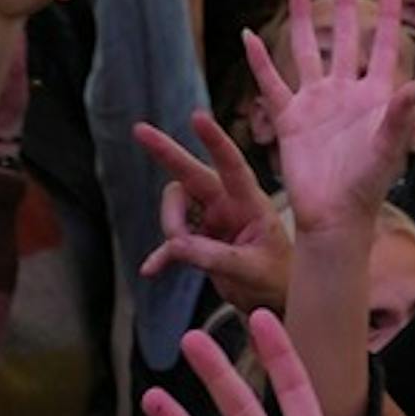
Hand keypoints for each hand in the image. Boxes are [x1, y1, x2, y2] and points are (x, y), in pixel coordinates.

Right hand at [133, 105, 293, 323]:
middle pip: (191, 173)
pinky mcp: (197, 242)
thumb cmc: (275, 278)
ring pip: (176, 207)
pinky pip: (171, 242)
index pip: (232, 165)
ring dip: (171, 227)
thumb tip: (176, 245)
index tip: (197, 116)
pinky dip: (161, 255)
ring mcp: (210, 221)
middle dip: (166, 152)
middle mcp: (227, 204)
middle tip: (139, 130)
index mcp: (249, 203)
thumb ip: (215, 257)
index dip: (215, 140)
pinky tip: (151, 270)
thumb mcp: (251, 269)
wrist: (275, 299)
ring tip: (181, 254)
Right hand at [246, 0, 413, 235]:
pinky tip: (248, 35)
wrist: (334, 218)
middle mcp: (345, 91)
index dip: (388, 11)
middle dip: (344, 0)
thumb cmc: (367, 187)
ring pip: (305, 48)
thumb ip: (398, 116)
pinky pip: (271, 83)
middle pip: (344, 34)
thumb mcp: (387, 151)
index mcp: (374, 95)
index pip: (384, 42)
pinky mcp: (290, 118)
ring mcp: (316, 102)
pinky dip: (259, 60)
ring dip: (300, 16)